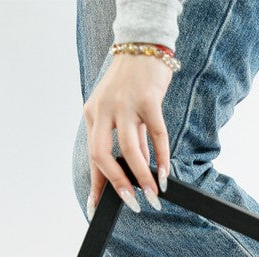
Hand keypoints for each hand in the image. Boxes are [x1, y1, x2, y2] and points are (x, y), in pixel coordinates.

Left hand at [83, 53, 172, 218]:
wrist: (143, 48)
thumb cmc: (131, 84)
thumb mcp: (121, 113)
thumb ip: (128, 140)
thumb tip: (138, 171)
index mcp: (93, 115)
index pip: (93, 157)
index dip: (96, 185)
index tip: (97, 207)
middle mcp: (104, 110)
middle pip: (102, 155)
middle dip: (117, 185)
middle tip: (133, 204)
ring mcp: (125, 104)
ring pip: (129, 149)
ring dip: (142, 177)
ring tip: (153, 195)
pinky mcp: (147, 99)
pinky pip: (156, 135)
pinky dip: (161, 157)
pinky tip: (165, 174)